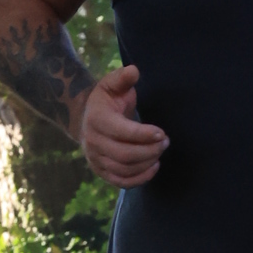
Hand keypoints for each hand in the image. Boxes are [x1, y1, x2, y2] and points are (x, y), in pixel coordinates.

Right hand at [78, 63, 166, 183]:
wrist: (86, 119)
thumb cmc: (106, 100)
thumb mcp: (112, 84)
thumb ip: (123, 77)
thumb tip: (134, 71)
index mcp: (96, 119)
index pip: (121, 131)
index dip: (143, 134)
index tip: (161, 133)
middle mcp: (92, 142)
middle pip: (124, 154)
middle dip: (149, 150)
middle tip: (166, 142)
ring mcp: (95, 159)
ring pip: (124, 169)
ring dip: (147, 163)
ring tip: (160, 151)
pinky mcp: (101, 171)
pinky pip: (121, 181)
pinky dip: (139, 178)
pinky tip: (154, 167)